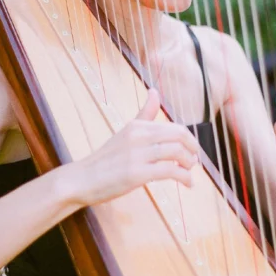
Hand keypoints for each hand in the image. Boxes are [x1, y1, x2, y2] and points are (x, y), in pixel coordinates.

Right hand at [59, 89, 199, 206]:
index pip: (175, 127)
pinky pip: (170, 171)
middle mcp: (138, 136)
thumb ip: (144, 114)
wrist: (81, 180)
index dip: (190, 140)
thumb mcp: (126, 132)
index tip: (192, 151)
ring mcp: (137, 154)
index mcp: (137, 126)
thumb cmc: (106, 159)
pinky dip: (185, 178)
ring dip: (189, 164)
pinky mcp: (137, 174)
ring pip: (177, 152)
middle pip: (179, 136)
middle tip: (194, 162)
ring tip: (189, 173)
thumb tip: (154, 91)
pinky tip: (188, 184)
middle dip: (193, 150)